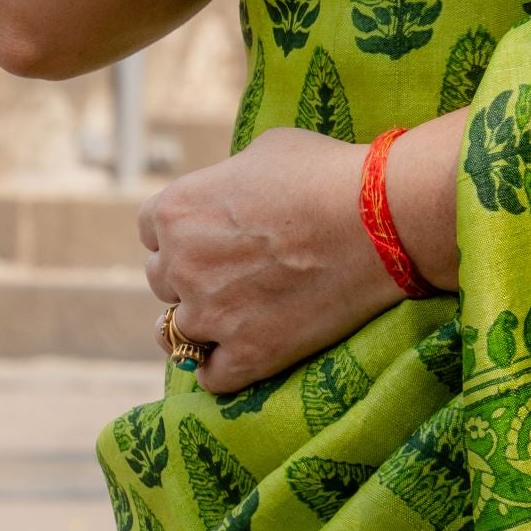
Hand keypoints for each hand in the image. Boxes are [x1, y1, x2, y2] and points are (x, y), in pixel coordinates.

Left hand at [140, 128, 445, 400]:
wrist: (379, 219)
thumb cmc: (327, 173)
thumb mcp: (261, 153)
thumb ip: (227, 180)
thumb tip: (231, 195)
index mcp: (176, 209)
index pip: (150, 231)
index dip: (181, 235)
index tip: (208, 238)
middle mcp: (181, 263)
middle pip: (161, 280)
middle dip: (190, 277)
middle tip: (231, 275)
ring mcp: (211, 314)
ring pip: (178, 332)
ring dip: (203, 325)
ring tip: (235, 318)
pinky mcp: (248, 354)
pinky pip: (211, 376)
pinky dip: (222, 367)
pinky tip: (242, 355)